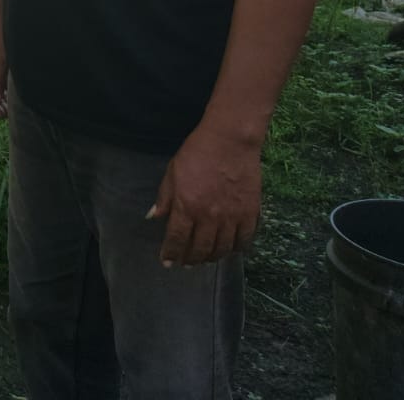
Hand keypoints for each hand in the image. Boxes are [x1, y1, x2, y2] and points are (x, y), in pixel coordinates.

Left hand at [150, 126, 261, 266]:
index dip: (171, 253)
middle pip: (200, 249)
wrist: (230, 140)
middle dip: (191, 260)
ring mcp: (232, 217)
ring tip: (205, 258)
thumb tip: (153, 217)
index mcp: (187, 206)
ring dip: (211, 257)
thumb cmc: (197, 152)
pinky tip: (229, 249)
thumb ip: (165, 198)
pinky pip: (244, 240)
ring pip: (222, 249)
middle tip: (186, 263)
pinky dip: (235, 249)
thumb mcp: (172, 172)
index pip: (177, 239)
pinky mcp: (250, 213)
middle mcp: (209, 217)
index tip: (168, 262)